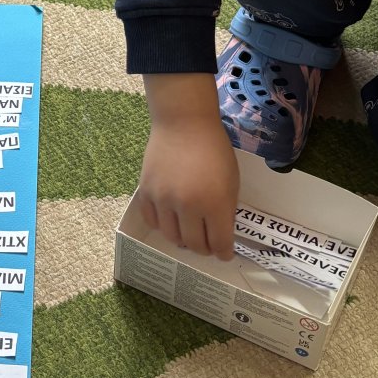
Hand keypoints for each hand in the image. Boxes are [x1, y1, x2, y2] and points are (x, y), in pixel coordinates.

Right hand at [136, 73, 238, 257]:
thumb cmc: (214, 149)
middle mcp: (188, 206)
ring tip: (188, 233)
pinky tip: (170, 220)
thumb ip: (226, 210)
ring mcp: (164, 200)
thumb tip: (220, 234)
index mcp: (215, 203)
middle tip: (208, 245)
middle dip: (204, 249)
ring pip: (171, 237)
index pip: (219, 244)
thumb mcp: (231, 180)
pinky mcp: (146, 192)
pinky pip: (152, 222)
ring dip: (183, 239)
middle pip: (195, 244)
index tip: (224, 254)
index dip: (223, 253)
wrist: (184, 123)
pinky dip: (162, 226)